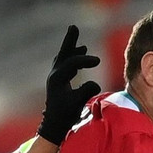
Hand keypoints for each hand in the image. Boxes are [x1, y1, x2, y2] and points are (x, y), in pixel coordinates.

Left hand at [37, 25, 100, 144]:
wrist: (54, 126)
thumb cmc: (65, 115)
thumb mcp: (77, 103)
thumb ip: (86, 91)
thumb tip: (96, 83)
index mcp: (57, 78)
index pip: (72, 62)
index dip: (85, 60)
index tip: (98, 61)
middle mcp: (54, 75)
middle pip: (63, 54)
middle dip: (70, 41)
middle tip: (73, 27)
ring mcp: (56, 78)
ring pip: (64, 59)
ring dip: (72, 50)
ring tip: (80, 44)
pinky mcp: (59, 83)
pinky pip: (65, 65)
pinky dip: (72, 59)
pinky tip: (77, 58)